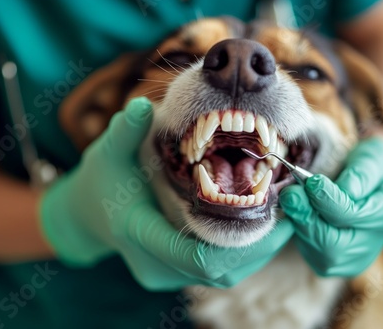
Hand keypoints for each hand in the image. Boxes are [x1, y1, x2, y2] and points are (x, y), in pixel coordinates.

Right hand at [40, 97, 293, 289]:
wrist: (87, 215)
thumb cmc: (101, 179)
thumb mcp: (107, 152)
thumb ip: (123, 132)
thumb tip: (143, 107)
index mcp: (138, 234)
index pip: (198, 256)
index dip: (247, 241)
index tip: (280, 212)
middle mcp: (154, 265)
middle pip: (221, 270)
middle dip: (263, 245)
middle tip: (294, 210)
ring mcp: (165, 274)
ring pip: (225, 275)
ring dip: (259, 250)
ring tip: (286, 216)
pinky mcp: (174, 273)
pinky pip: (219, 271)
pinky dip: (245, 252)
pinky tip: (261, 225)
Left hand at [279, 138, 382, 276]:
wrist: (362, 184)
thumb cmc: (364, 167)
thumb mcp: (370, 159)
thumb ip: (360, 174)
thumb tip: (346, 190)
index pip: (349, 215)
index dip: (326, 199)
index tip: (310, 181)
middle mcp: (370, 244)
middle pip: (330, 243)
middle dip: (306, 216)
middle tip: (290, 193)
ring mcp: (350, 259)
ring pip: (316, 251)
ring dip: (299, 223)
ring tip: (292, 198)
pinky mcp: (331, 264)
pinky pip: (309, 253)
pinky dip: (299, 233)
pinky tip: (297, 213)